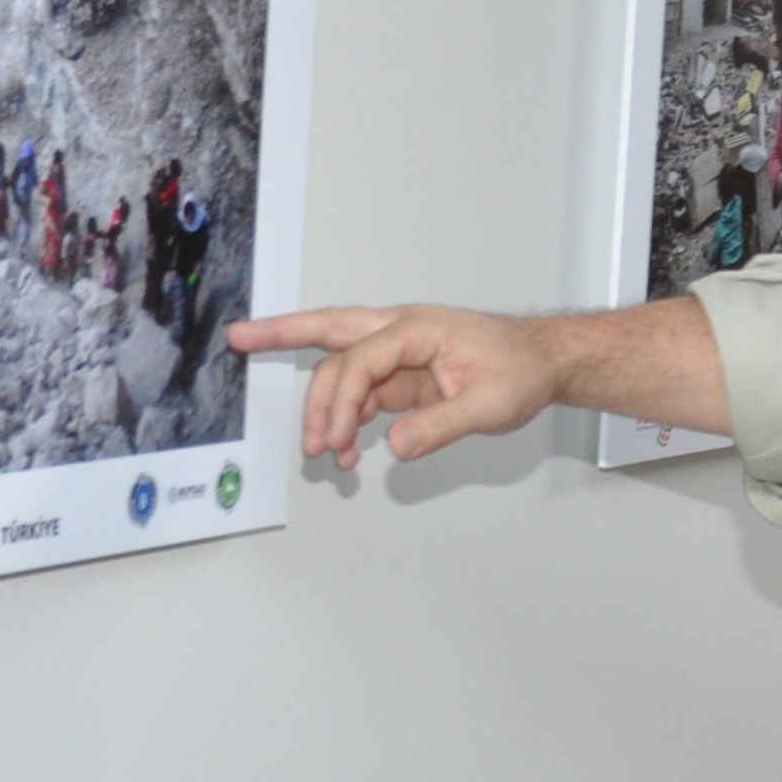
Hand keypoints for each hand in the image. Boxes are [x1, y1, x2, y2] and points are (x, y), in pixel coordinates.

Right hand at [229, 305, 563, 467]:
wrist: (542, 362)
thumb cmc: (520, 368)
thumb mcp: (488, 404)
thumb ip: (440, 425)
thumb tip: (397, 444)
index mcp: (417, 328)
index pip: (361, 359)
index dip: (343, 401)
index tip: (337, 438)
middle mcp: (400, 331)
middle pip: (329, 329)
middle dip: (282, 333)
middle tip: (239, 337)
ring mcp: (398, 352)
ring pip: (342, 370)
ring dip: (326, 410)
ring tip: (324, 453)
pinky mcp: (402, 374)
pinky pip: (362, 393)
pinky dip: (349, 420)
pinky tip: (348, 451)